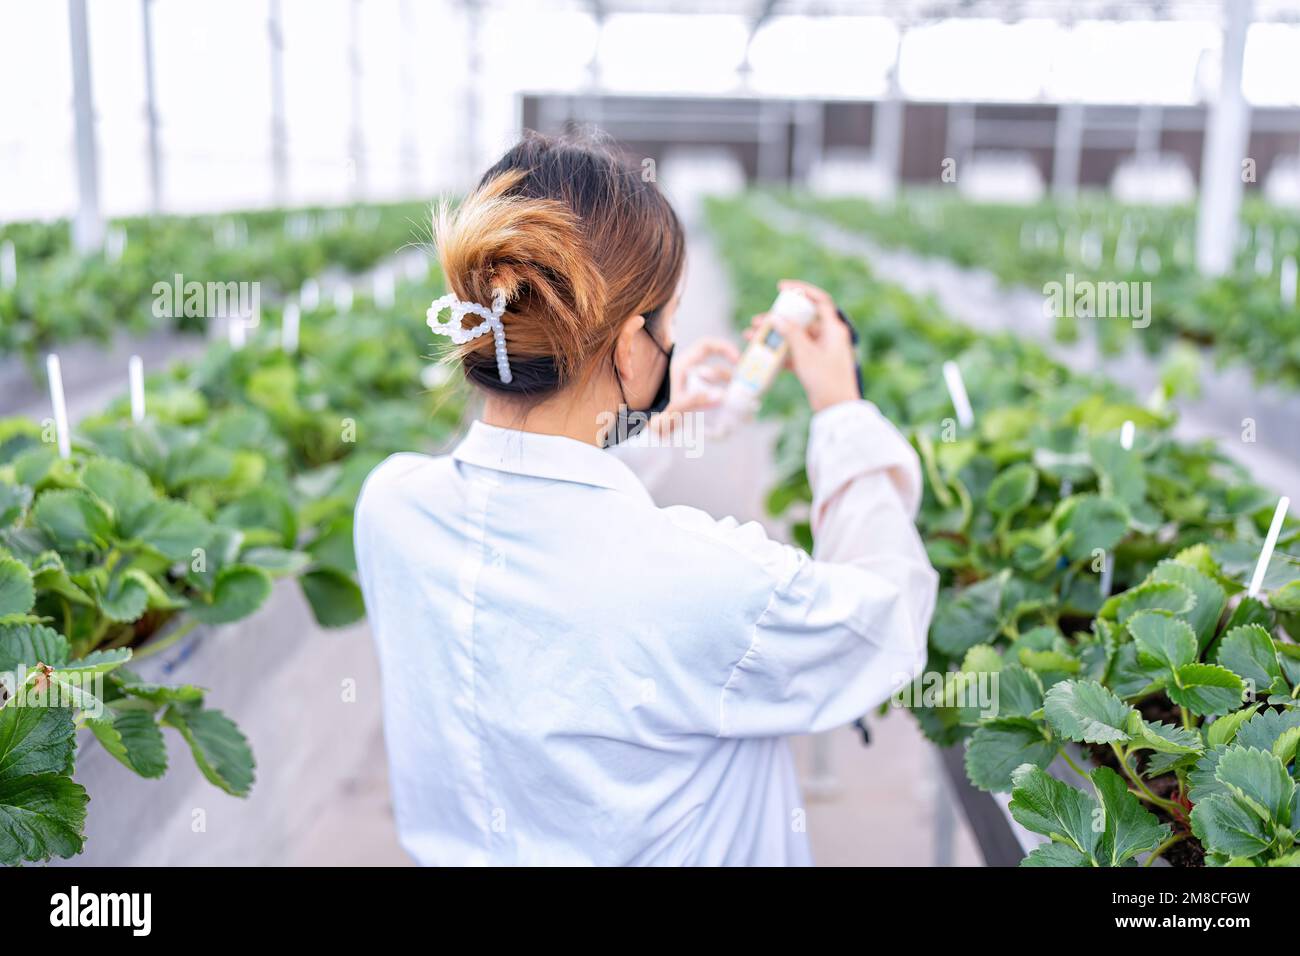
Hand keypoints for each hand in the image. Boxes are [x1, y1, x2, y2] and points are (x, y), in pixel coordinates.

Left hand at [647, 337, 738, 439]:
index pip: (706, 346)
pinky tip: (727, 411)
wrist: (642, 433)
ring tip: (737, 402)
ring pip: (713, 382)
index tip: (738, 360)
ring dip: (726, 390)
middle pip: (714, 366)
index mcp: (681, 367)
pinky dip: (719, 400)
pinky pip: (709, 395)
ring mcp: (689, 386)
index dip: (724, 348)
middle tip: (741, 388)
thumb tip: (721, 395)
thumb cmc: (654, 418)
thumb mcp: (674, 409)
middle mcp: (686, 373)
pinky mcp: (690, 400)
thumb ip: (695, 400)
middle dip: (729, 376)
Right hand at [767, 279, 859, 412]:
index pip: (819, 301)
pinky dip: (780, 353)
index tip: (782, 288)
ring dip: (775, 337)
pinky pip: (795, 353)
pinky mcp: (814, 365)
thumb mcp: (806, 354)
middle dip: (778, 319)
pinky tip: (762, 355)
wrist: (836, 409)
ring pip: (795, 338)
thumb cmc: (826, 379)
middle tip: (758, 321)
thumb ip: (790, 333)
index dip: (801, 291)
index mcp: (833, 329)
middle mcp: (828, 337)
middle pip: (802, 320)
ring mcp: (821, 351)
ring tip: (752, 337)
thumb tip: (776, 318)